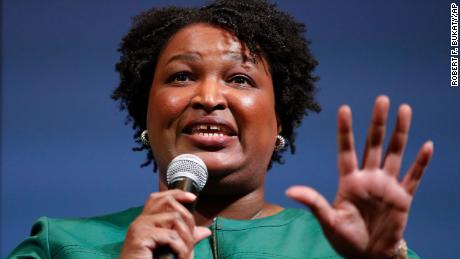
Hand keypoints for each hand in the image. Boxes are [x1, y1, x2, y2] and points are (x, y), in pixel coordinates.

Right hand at [120, 190, 210, 258]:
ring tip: (186, 252)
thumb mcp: (173, 248)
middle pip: (168, 202)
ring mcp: (139, 227)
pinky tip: (180, 256)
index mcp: (146, 221)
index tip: (192, 198)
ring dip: (186, 236)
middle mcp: (140, 221)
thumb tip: (205, 231)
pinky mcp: (140, 237)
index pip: (159, 198)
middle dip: (187, 218)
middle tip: (192, 239)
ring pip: (174, 218)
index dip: (177, 194)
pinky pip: (170, 235)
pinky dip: (180, 247)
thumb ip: (186, 238)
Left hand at [286, 95, 432, 257]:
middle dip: (377, 123)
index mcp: (349, 181)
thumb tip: (289, 190)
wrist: (368, 256)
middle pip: (373, 145)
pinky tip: (427, 145)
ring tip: (404, 110)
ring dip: (400, 133)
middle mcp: (368, 178)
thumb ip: (314, 203)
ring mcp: (386, 186)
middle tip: (381, 99)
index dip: (345, 130)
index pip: (346, 150)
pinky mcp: (402, 198)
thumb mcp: (328, 221)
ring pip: (395, 154)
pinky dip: (420, 163)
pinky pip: (413, 177)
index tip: (344, 109)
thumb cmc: (345, 239)